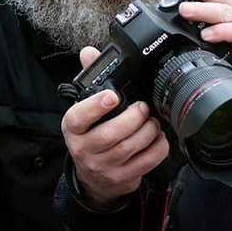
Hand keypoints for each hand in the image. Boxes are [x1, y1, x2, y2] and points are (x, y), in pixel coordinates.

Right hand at [61, 47, 168, 207]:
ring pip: (129, 148)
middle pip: (110, 134)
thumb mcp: (84, 110)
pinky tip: (158, 138)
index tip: (112, 96)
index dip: (96, 106)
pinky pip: (145, 162)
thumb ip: (89, 80)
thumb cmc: (90, 136)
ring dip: (148, 131)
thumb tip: (88, 52)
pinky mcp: (121, 178)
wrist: (92, 178)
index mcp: (73, 128)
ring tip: (152, 121)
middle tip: (143, 107)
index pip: (78, 117)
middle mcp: (84, 149)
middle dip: (133, 118)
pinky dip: (158, 148)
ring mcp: (103, 166)